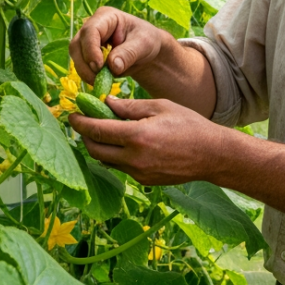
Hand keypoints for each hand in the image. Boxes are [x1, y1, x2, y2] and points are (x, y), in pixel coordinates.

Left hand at [68, 97, 230, 185]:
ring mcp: (139, 173)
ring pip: (106, 160)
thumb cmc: (189, 125)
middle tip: (84, 123)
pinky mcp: (144, 181)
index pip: (96, 130)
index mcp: (137, 136)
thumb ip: (128, 107)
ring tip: (104, 132)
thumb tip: (104, 103)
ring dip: (100, 147)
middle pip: (95, 149)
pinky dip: (117, 156)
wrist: (212, 155)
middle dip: (85, 136)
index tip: (72, 115)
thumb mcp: (159, 107)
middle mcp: (134, 158)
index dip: (80, 122)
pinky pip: (122, 167)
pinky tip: (125, 144)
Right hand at [69, 6, 170, 84]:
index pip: (90, 31)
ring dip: (85, 72)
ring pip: (76, 57)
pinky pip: (80, 66)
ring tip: (100, 82)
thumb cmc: (147, 41)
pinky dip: (88, 76)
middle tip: (97, 79)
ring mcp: (87, 41)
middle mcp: (92, 26)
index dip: (90, 49)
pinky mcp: (87, 55)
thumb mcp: (144, 44)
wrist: (146, 52)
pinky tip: (100, 82)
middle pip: (77, 44)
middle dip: (85, 64)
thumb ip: (128, 53)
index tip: (98, 66)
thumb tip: (112, 66)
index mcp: (106, 17)